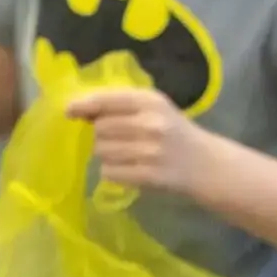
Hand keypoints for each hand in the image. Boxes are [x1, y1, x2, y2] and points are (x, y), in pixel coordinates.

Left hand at [66, 87, 208, 195]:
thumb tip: (77, 109)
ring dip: (106, 154)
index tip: (69, 111)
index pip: (107, 100)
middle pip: (100, 128)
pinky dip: (112, 172)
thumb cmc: (173, 131)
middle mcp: (151, 124)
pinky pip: (109, 172)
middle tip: (119, 139)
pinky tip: (128, 169)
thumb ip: (121, 105)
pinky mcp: (148, 176)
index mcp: (151, 102)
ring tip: (125, 154)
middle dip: (101, 134)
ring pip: (101, 151)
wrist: (206, 164)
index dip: (84, 105)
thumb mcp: (155, 108)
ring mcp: (150, 152)